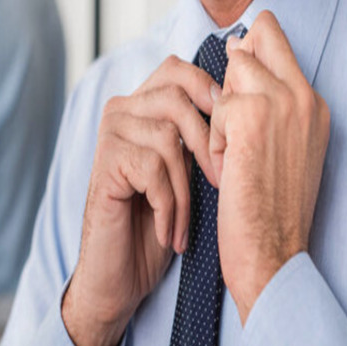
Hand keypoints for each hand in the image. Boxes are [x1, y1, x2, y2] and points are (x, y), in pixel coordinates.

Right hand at [62, 55, 221, 345]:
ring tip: (186, 225)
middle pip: (178, 97)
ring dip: (186, 190)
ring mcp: (109, 133)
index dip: (212, 93)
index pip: (179, 70)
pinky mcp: (103, 162)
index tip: (234, 137)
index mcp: (143, 104)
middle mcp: (121, 109)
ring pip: (169, 137)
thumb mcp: (189, 172)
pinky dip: (169, 208)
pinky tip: (169, 234)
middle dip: (208, 144)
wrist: (121, 276)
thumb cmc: (162, 223)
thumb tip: (243, 101)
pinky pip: (153, 170)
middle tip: (220, 185)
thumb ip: (200, 134)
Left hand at [209, 10, 329, 325]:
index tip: (239, 97)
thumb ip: (271, 106)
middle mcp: (306, 96)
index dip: (251, 60)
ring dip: (224, 109)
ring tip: (233, 156)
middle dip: (236, 73)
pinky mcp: (252, 115)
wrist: (273, 254)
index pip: (278, 43)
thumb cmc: (273, 212)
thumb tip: (238, 53)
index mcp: (316, 106)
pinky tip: (228, 172)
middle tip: (235, 127)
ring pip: (235, 69)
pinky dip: (214, 140)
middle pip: (260, 36)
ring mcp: (282, 102)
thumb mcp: (286, 151)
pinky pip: (218, 106)